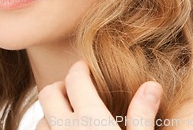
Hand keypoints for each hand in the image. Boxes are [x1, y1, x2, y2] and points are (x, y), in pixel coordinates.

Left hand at [36, 60, 162, 129]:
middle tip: (77, 91)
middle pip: (48, 93)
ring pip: (41, 119)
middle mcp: (65, 129)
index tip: (87, 69)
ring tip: (71, 117)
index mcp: (90, 120)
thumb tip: (152, 85)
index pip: (75, 79)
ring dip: (52, 114)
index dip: (80, 69)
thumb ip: (142, 114)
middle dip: (61, 87)